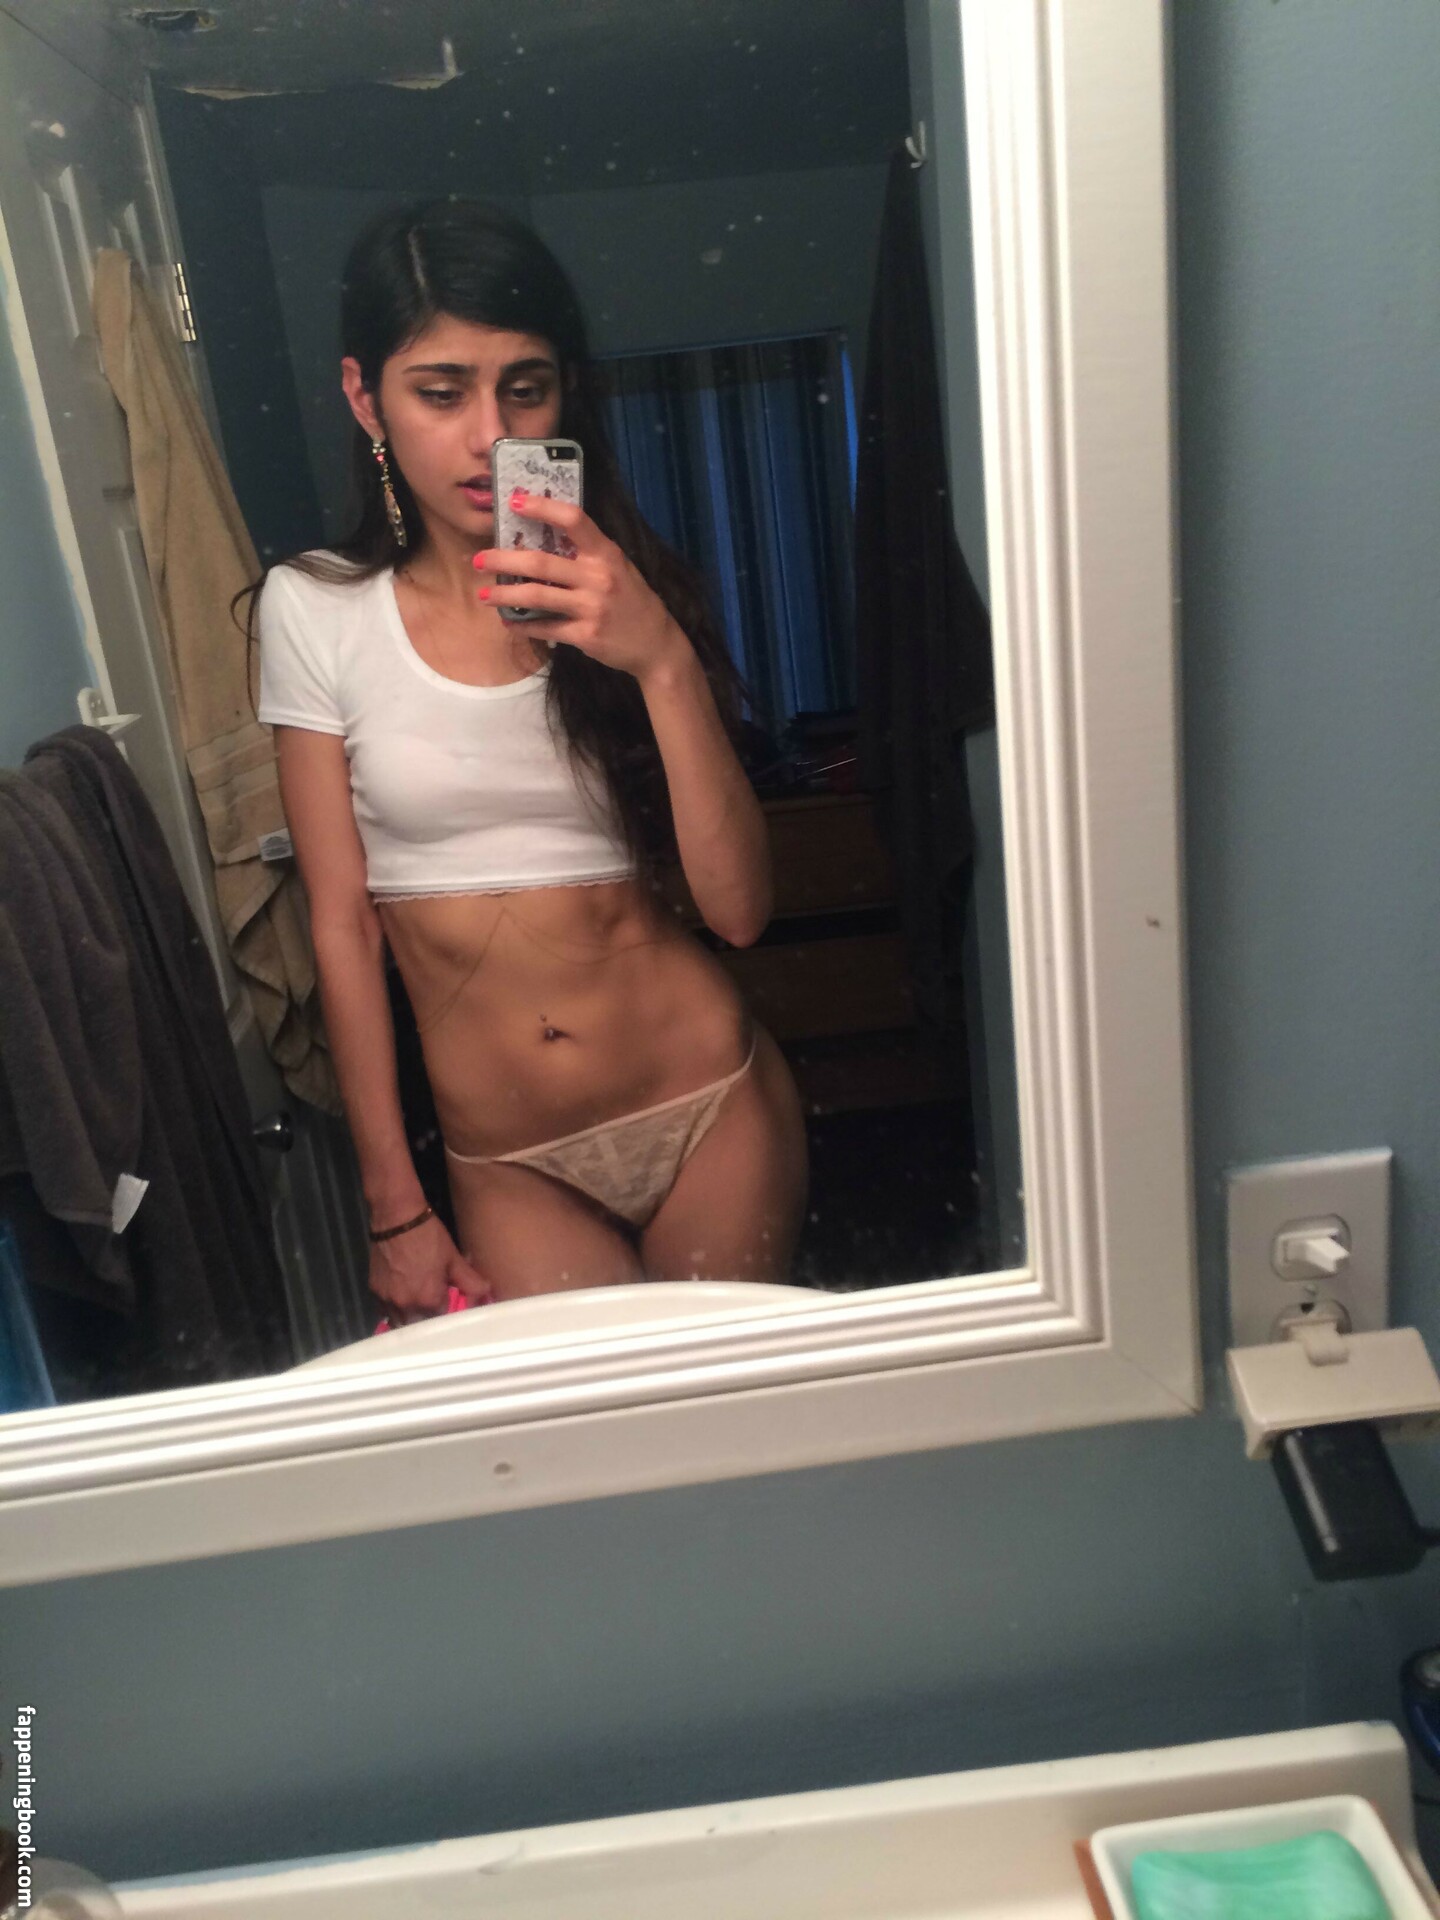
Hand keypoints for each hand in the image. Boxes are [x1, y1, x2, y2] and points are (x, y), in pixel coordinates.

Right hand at [368, 1214, 489, 1323]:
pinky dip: (396, 1308)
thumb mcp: (453, 1258)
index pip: (442, 1320)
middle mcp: (406, 1305)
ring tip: (419, 1305)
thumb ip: (470, 1280)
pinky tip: (403, 1297)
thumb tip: (486, 1293)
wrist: (397, 1218)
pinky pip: (387, 1310)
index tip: (451, 1306)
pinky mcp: (374, 1291)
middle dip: (429, 1319)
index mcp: (428, 1299)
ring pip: (400, 1321)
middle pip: (420, 1325)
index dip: (448, 1314)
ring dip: (411, 1317)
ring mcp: (387, 1299)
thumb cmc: (429, 1236)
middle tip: (436, 1306)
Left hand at [474, 491, 687, 683]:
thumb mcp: (618, 567)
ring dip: (505, 595)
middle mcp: (598, 577)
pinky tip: (509, 622)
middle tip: (479, 559)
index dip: (543, 508)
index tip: (515, 501)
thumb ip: (587, 554)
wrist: (656, 644)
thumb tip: (543, 537)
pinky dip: (524, 626)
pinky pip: (546, 628)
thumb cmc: (632, 600)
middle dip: (503, 559)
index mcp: (606, 554)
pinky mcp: (586, 636)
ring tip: (484, 594)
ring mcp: (591, 608)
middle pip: (541, 562)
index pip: (574, 520)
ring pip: (537, 596)